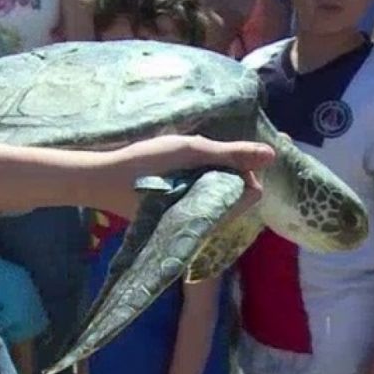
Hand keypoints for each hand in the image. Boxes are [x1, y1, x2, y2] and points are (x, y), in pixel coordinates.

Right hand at [102, 136, 274, 219]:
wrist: (101, 180)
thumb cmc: (146, 164)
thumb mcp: (191, 150)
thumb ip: (232, 154)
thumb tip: (272, 155)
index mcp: (212, 211)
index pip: (252, 193)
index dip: (242, 171)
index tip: (217, 158)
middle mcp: (204, 222)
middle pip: (235, 194)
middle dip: (224, 173)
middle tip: (196, 159)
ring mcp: (189, 221)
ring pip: (216, 196)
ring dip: (207, 177)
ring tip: (182, 165)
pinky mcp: (176, 217)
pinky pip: (199, 200)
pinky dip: (193, 184)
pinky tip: (173, 174)